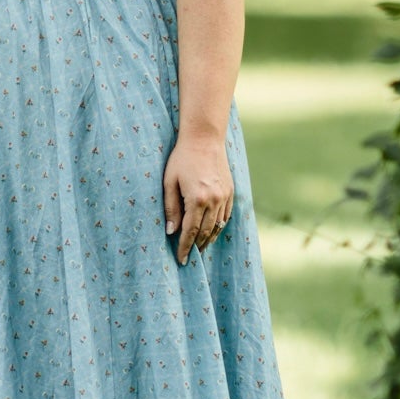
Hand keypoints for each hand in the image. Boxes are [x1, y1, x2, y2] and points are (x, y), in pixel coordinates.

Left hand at [162, 133, 233, 265]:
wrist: (204, 138)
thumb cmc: (181, 158)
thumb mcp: (169, 182)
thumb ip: (171, 208)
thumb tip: (171, 232)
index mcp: (197, 199)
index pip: (190, 231)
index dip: (185, 247)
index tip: (181, 259)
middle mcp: (214, 200)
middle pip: (206, 232)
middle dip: (197, 246)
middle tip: (189, 258)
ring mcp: (224, 196)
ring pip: (218, 226)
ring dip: (209, 239)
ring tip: (200, 248)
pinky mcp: (230, 191)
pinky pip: (226, 216)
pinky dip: (219, 226)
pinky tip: (212, 231)